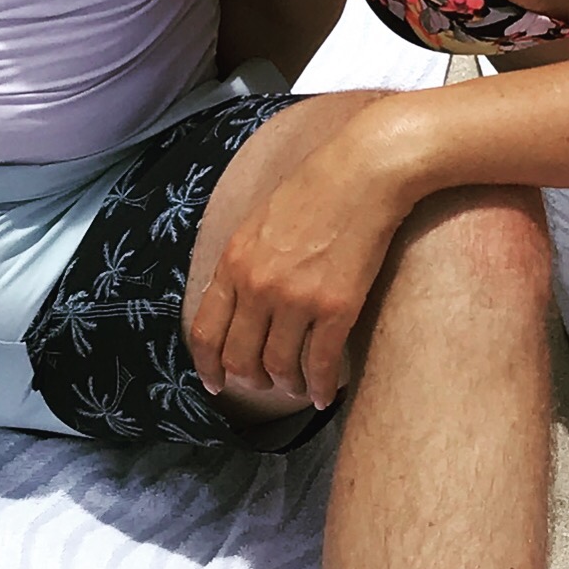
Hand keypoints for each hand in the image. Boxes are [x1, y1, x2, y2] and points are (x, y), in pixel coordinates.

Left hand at [186, 131, 409, 410]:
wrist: (363, 173)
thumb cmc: (315, 190)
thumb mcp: (257, 223)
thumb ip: (242, 264)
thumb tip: (238, 304)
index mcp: (234, 263)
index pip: (206, 332)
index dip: (209, 367)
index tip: (217, 384)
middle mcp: (258, 286)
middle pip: (240, 358)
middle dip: (250, 380)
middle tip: (264, 385)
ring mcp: (296, 299)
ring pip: (279, 367)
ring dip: (287, 386)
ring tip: (297, 387)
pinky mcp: (336, 308)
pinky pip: (320, 364)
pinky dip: (320, 387)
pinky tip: (324, 395)